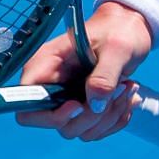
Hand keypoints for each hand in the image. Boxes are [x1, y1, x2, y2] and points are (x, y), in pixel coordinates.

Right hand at [13, 1, 155, 142]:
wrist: (132, 29)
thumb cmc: (119, 30)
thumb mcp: (116, 48)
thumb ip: (104, 75)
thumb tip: (94, 104)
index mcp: (46, 64)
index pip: (26, 105)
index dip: (50, 115)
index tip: (79, 104)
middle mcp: (52, 85)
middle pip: (59, 124)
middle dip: (93, 115)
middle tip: (120, 88)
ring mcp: (67, 98)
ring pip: (79, 129)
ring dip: (108, 116)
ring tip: (128, 87)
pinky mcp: (84, 106)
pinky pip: (94, 128)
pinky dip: (115, 117)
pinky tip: (128, 97)